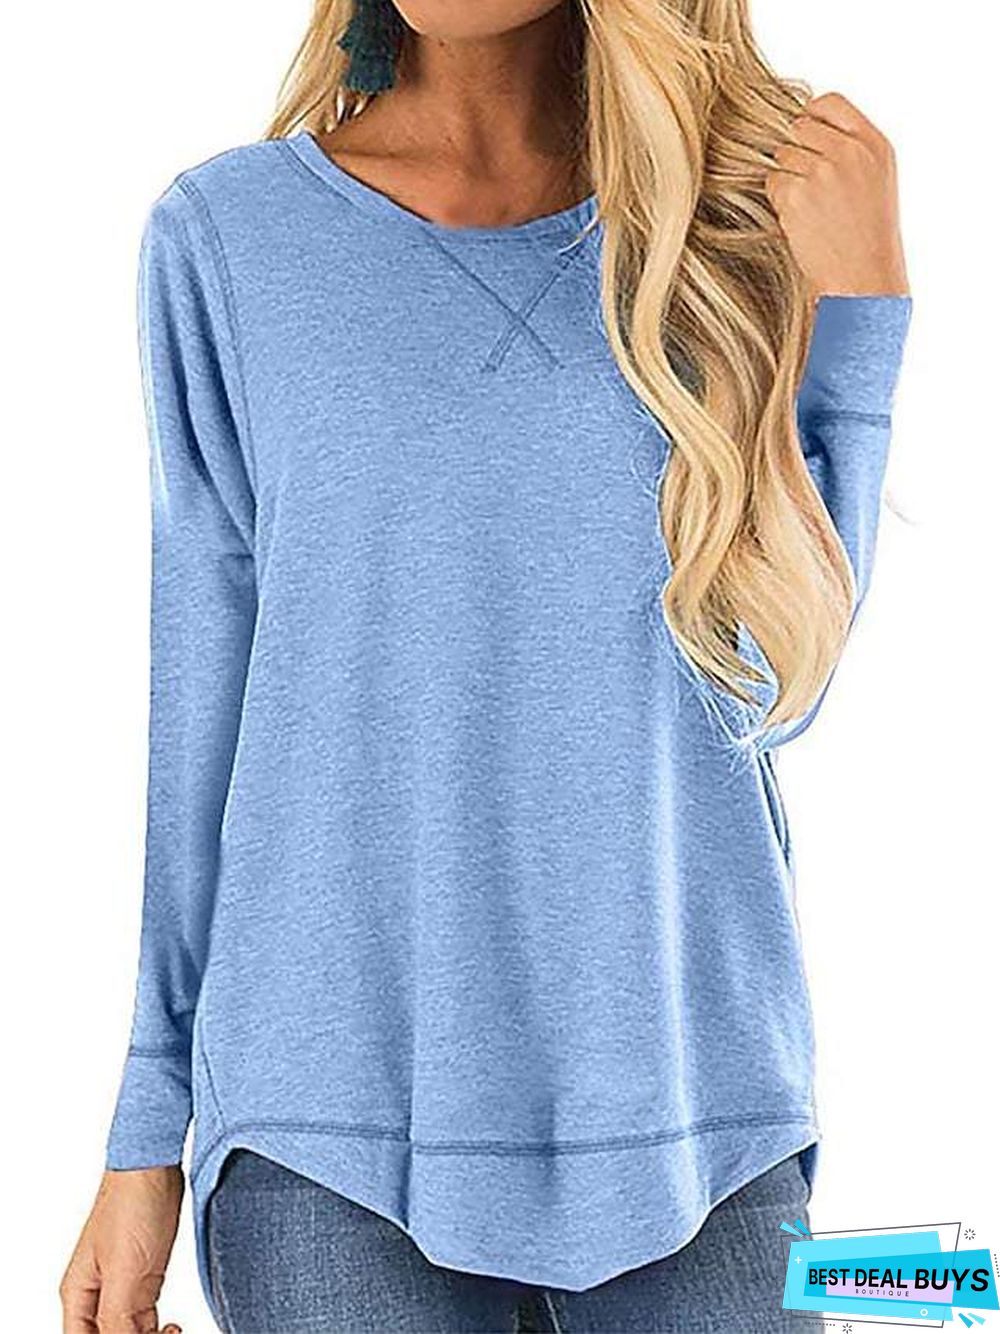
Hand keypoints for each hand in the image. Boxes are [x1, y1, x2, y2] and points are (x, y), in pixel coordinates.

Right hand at [60, 1166, 183, 1332]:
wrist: (156, 1165)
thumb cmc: (132, 1205)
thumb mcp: (124, 1272)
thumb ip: (117, 1319)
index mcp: (78, 1294)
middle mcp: (96, 1294)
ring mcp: (121, 1286)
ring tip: (172, 1333)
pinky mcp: (145, 1278)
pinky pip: (145, 1320)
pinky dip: (158, 1331)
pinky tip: (172, 1328)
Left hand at [765, 91, 908, 297]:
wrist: (864, 279)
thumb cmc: (868, 234)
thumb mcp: (877, 179)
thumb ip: (851, 147)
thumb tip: (807, 124)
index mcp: (873, 144)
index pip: (829, 103)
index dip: (810, 117)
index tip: (806, 138)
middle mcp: (848, 152)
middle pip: (798, 128)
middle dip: (796, 152)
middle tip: (808, 183)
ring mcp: (821, 173)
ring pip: (782, 156)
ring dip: (787, 179)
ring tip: (809, 206)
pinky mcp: (796, 196)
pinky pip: (773, 183)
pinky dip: (779, 200)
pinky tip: (799, 219)